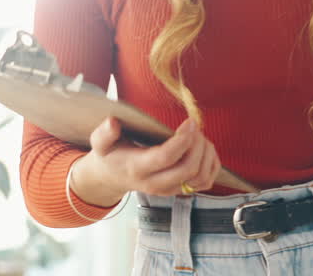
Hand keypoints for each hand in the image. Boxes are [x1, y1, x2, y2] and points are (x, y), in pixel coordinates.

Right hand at [69, 116, 221, 204]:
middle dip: (198, 145)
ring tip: (199, 136)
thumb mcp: (100, 144)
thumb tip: (112, 122)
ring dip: (206, 154)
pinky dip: (212, 164)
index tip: (190, 121)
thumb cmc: (111, 155)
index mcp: (137, 168)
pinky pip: (206, 182)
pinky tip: (204, 148)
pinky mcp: (180, 190)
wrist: (113, 178)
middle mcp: (155, 183)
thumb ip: (104, 134)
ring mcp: (170, 190)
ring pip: (200, 177)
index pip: (165, 157)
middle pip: (188, 169)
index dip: (182, 139)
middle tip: (194, 127)